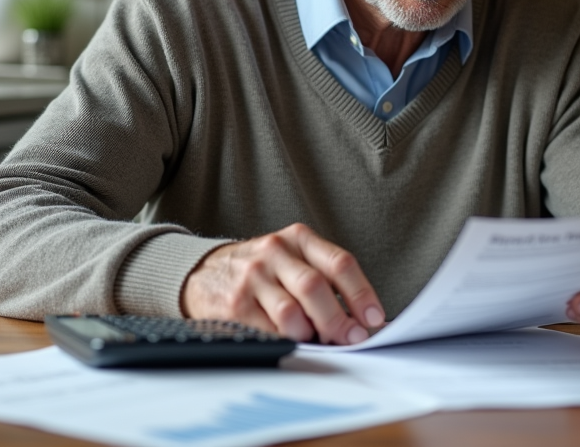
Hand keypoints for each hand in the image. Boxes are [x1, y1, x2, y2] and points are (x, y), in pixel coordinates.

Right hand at [180, 223, 384, 344]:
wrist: (204, 272)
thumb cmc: (262, 270)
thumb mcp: (293, 258)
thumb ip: (326, 280)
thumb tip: (361, 319)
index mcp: (297, 238)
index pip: (339, 263)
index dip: (362, 293)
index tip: (374, 318)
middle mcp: (274, 252)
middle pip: (316, 288)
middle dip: (339, 320)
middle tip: (351, 338)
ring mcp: (252, 278)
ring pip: (292, 314)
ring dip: (310, 334)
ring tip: (313, 337)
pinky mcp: (234, 305)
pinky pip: (269, 331)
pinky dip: (286, 342)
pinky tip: (290, 340)